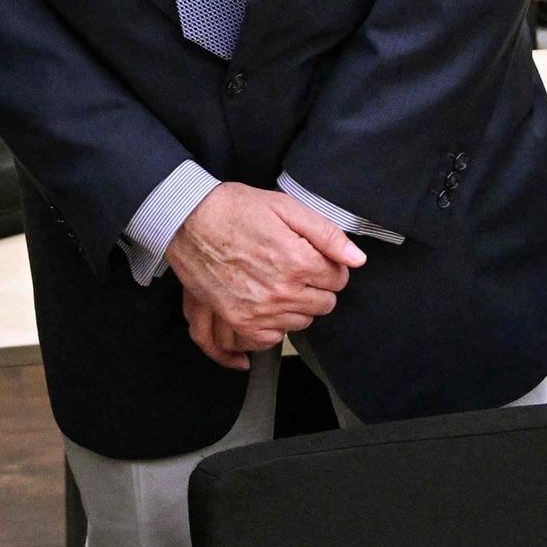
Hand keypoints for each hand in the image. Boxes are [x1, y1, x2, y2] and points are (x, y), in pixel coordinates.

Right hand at [164, 182, 360, 358]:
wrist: (188, 221)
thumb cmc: (236, 210)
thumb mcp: (286, 208)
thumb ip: (327, 234)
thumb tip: (358, 259)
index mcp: (298, 262)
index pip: (339, 280)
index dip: (329, 266)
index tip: (313, 256)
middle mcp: (282, 293)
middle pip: (324, 304)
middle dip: (316, 286)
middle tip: (294, 266)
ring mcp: (260, 312)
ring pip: (301, 322)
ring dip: (295, 305)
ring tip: (275, 280)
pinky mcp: (240, 322)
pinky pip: (273, 337)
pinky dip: (273, 323)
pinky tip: (265, 302)